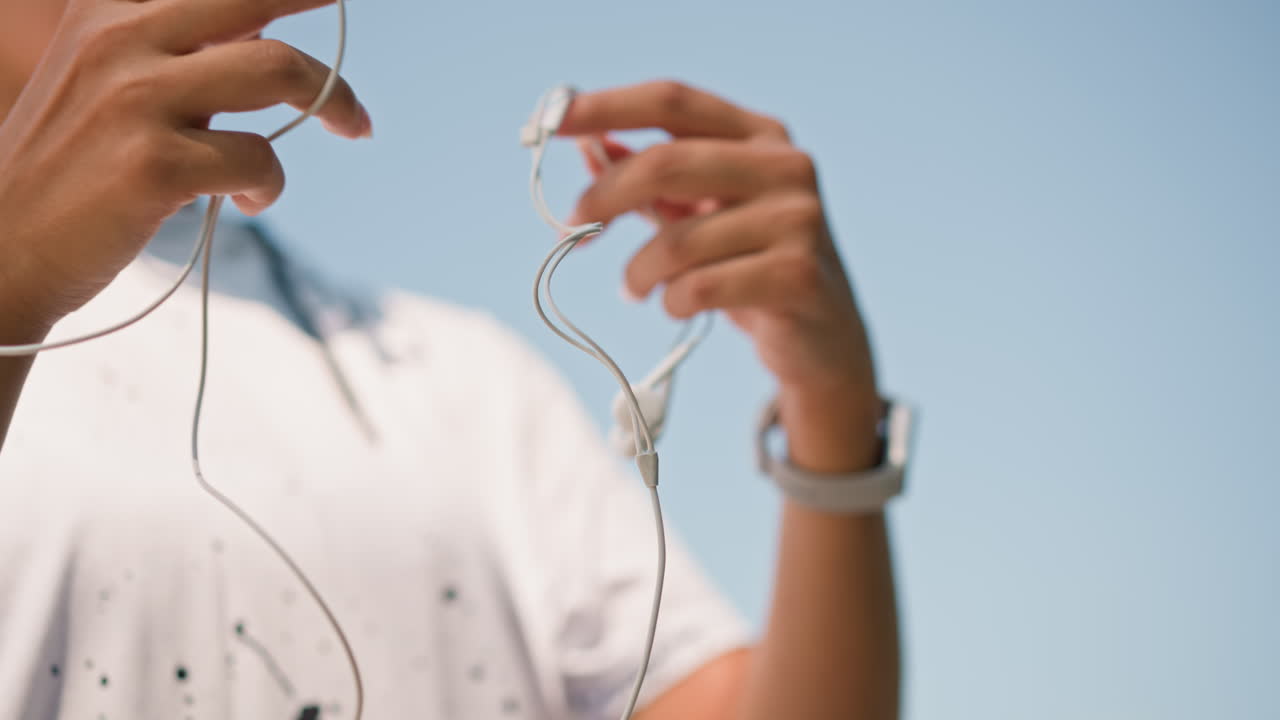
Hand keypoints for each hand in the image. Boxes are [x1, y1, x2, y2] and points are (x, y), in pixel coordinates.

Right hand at [0, 0, 370, 333]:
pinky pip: (260, 160)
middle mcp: (120, 38)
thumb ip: (177, 52)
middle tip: (353, 24)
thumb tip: (266, 30)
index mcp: (108, 11)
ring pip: (280, 70)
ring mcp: (136, 99)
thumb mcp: (108, 84)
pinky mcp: (156, 164)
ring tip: (350, 127)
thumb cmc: (71, 171)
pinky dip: (268, 186)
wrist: (3, 253)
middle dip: (321, 2)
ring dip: (334, 102)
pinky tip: (244, 202)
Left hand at [560, 81, 880, 468]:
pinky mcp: (798, 275)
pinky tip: (677, 306)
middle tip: (572, 228)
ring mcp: (798, 219)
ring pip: (677, 239)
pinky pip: (700, 287)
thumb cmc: (752, 266)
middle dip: (604, 197)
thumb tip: (587, 143)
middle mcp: (786, 165)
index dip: (607, 106)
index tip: (552, 119)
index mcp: (760, 135)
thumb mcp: (702, 213)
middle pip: (665, 162)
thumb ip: (651, 179)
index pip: (672, 101)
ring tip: (636, 288)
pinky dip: (673, 301)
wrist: (823, 340)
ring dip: (638, 271)